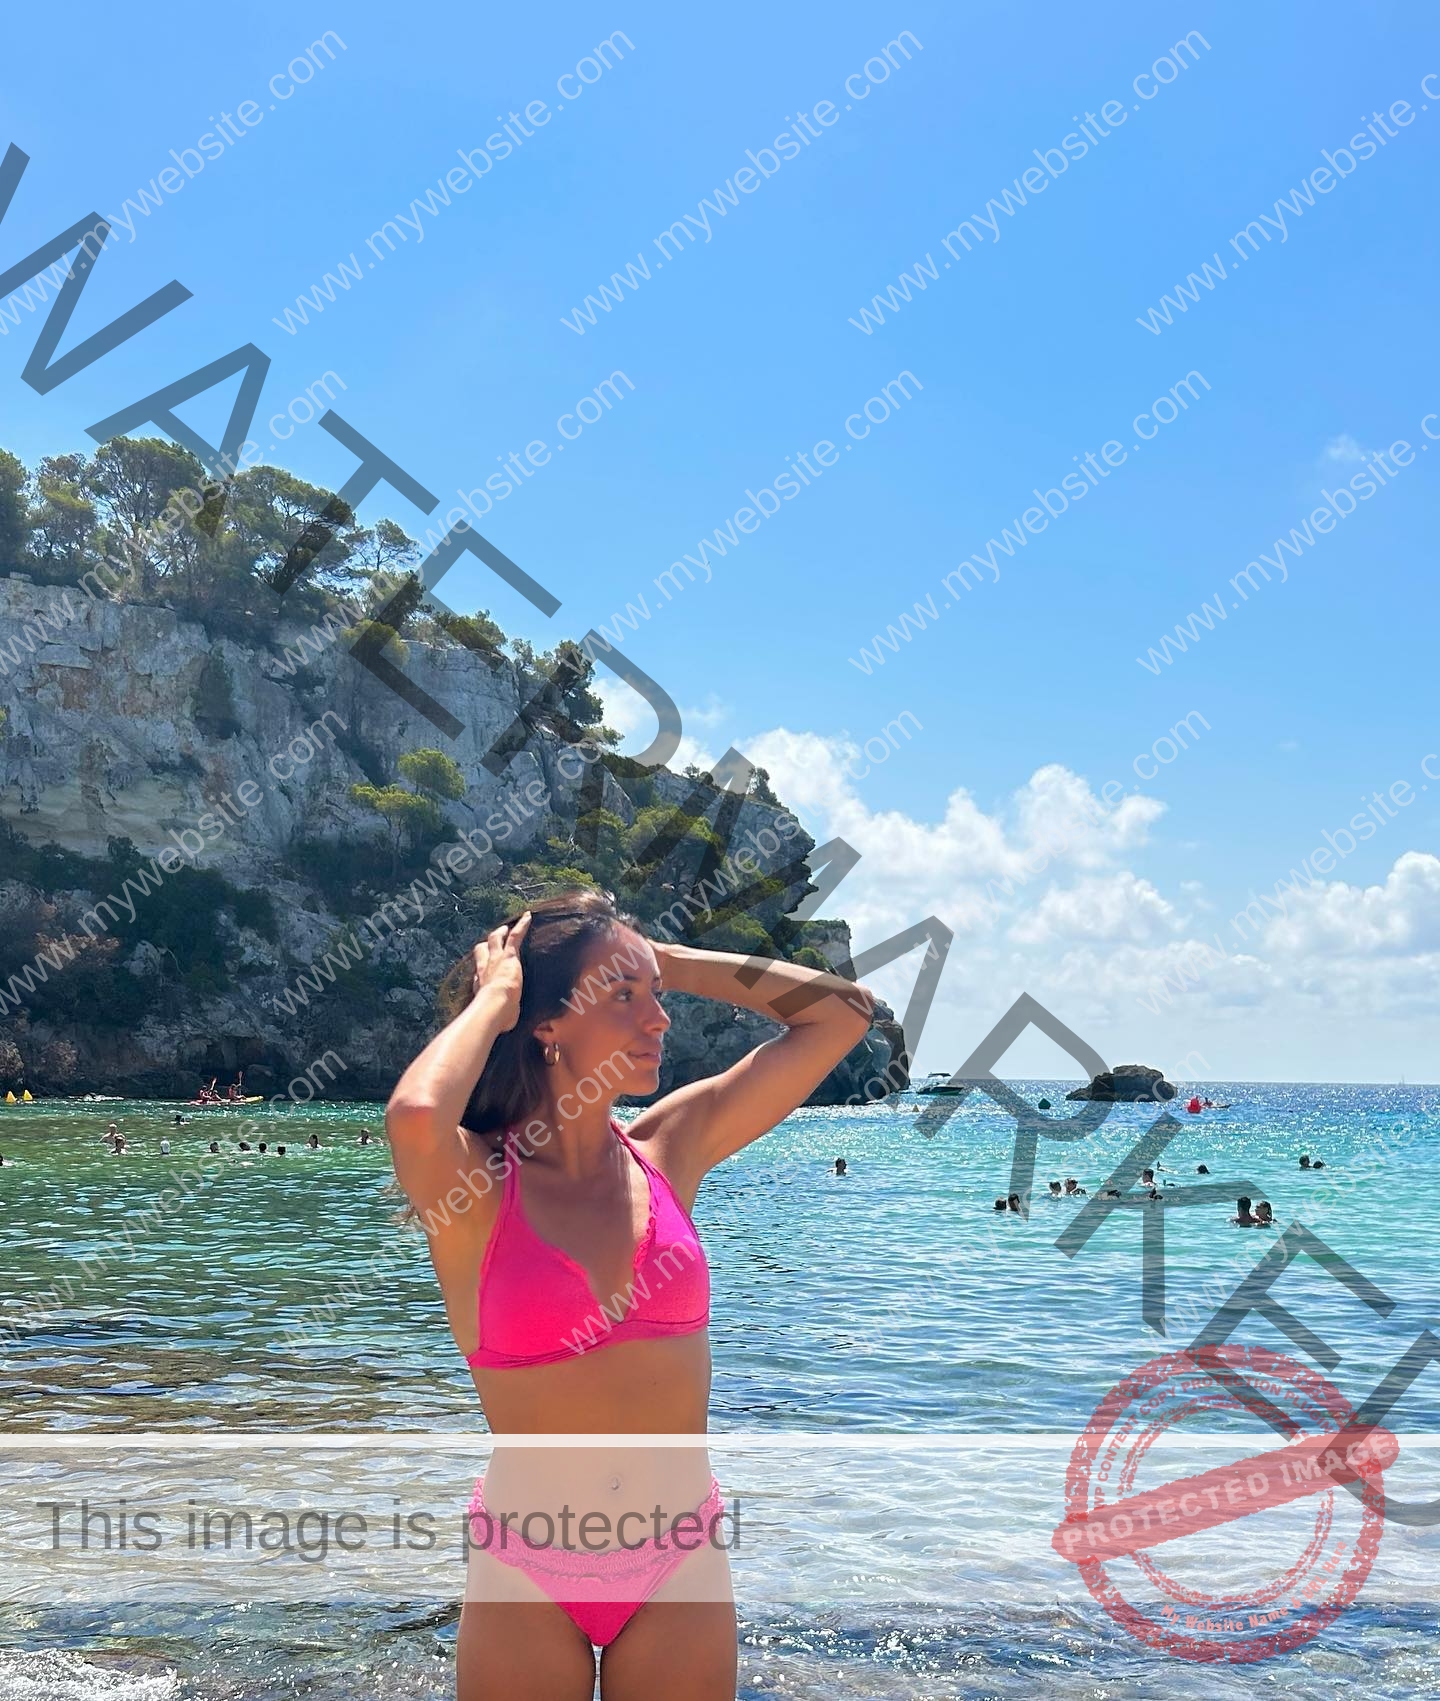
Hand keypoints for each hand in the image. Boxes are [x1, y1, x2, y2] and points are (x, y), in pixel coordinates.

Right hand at [471, 913, 530, 1030]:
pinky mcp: (509, 956)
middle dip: (487, 944)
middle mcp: (485, 969)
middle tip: (494, 937)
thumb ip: (500, 1019)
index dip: (482, 968)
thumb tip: (505, 1027)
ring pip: (495, 939)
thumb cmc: (495, 1017)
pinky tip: (529, 916)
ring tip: (506, 927)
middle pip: (482, 950)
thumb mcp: (497, 1019)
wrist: (494, 1007)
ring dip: (500, 932)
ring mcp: (496, 960)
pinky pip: (515, 936)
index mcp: (481, 984)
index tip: (485, 969)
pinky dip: (522, 926)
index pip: (480, 972)